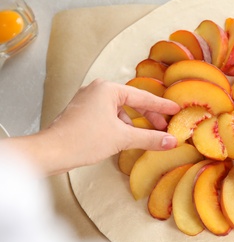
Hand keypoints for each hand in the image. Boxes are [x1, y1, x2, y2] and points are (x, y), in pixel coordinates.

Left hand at [1, 79, 180, 174]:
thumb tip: (171, 142)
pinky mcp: (83, 112)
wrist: (51, 152)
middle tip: (164, 127)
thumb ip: (149, 138)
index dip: (161, 106)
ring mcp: (88, 100)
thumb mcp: (122, 138)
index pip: (142, 97)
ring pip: (120, 110)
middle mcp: (97, 89)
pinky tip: (126, 137)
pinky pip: (109, 115)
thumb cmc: (84, 140)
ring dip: (134, 123)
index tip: (176, 109)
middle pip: (132, 102)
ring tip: (146, 135)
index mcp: (108, 89)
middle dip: (148, 116)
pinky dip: (121, 125)